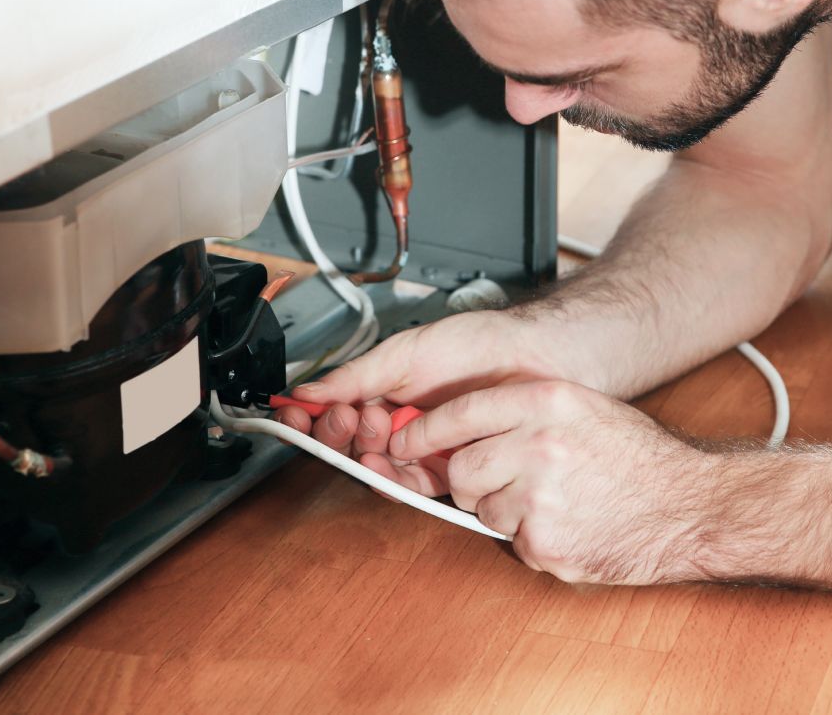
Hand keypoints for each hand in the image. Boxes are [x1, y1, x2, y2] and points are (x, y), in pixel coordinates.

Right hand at [275, 310, 581, 464]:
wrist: (534, 360)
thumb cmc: (479, 345)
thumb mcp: (407, 353)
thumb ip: (357, 376)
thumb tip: (309, 390)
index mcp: (386, 393)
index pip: (337, 413)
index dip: (315, 418)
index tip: (297, 416)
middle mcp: (402, 424)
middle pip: (351, 445)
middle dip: (340, 434)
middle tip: (351, 418)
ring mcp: (424, 449)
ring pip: (378, 468)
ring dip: (365, 457)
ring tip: (373, 434)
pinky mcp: (450, 472)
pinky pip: (413, 485)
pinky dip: (395, 478)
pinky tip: (390, 463)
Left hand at [388, 381, 717, 584]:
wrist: (688, 505)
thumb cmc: (636, 457)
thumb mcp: (583, 407)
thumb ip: (524, 411)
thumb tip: (456, 429)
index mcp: (547, 402)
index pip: (460, 412)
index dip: (424, 430)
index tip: (404, 441)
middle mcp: (539, 444)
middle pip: (462, 468)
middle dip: (470, 480)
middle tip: (501, 482)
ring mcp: (540, 497)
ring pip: (482, 508)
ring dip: (504, 510)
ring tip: (554, 502)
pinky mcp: (546, 543)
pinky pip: (511, 541)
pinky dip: (531, 538)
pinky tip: (567, 524)